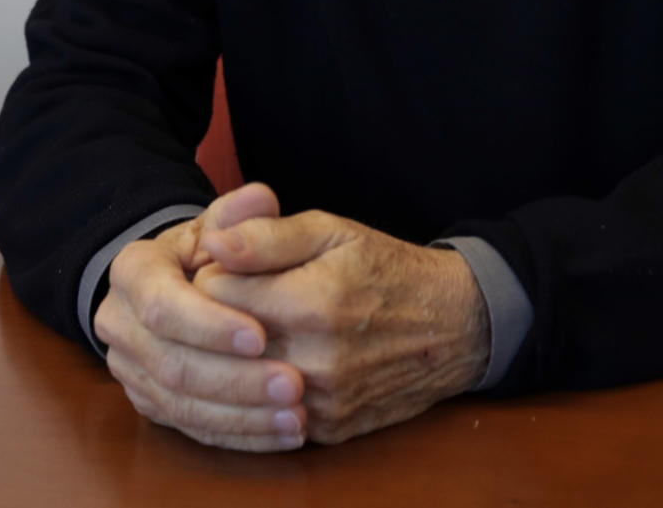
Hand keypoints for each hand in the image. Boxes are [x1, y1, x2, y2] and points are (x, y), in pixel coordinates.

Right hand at [93, 183, 307, 451]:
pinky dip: (240, 434)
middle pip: (171, 364)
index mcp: (132, 271)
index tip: (261, 335)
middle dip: (235, 379)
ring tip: (297, 415)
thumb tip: (261, 199)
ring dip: (242, 415)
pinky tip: (282, 432)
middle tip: (294, 383)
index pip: (162, 304)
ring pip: (181, 405)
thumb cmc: (212, 247)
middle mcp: (119, 324)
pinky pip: (191, 429)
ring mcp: (130, 369)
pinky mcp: (150, 403)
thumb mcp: (224, 221)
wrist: (184, 278)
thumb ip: (244, 213)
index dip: (209, 325)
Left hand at [198, 208, 490, 444]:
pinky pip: (265, 410)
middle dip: (215, 317)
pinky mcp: (326, 430)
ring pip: (237, 383)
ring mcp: (320, 403)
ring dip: (236, 356)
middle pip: (218, 344)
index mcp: (311, 303)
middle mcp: (313, 362)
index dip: (213, 272)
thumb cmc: (386, 269)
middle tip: (236, 294)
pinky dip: (260, 385)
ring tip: (258, 324)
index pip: (212, 292)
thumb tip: (213, 244)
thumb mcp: (332, 232)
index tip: (228, 265)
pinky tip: (279, 357)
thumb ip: (268, 236)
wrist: (450, 326)